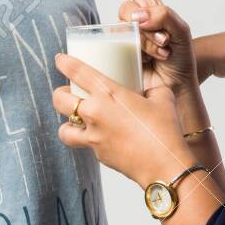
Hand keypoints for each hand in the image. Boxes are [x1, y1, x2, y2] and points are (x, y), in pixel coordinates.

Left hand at [52, 53, 193, 188]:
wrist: (164, 164)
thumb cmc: (164, 130)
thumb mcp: (162, 98)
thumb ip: (151, 90)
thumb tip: (149, 92)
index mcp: (109, 93)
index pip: (77, 72)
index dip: (64, 63)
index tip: (60, 60)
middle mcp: (95, 113)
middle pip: (60, 100)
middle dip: (59, 94)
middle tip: (67, 92)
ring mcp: (94, 136)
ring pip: (63, 129)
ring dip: (67, 122)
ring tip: (75, 120)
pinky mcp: (98, 154)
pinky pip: (84, 144)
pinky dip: (88, 139)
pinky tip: (100, 137)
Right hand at [91, 0, 197, 95]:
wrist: (176, 89)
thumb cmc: (182, 60)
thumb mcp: (181, 32)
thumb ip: (164, 16)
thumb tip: (140, 15)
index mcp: (150, 8)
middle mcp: (134, 21)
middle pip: (126, 9)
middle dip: (147, 25)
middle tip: (165, 42)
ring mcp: (123, 38)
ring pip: (121, 29)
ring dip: (144, 42)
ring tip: (160, 54)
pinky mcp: (115, 56)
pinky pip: (111, 48)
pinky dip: (131, 53)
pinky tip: (144, 64)